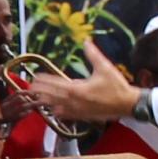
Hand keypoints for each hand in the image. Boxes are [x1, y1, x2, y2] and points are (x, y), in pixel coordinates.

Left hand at [29, 43, 144, 131]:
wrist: (127, 104)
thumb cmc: (117, 86)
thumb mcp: (105, 67)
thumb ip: (93, 54)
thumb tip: (86, 41)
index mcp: (78, 89)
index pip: (56, 84)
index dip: (44, 81)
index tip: (35, 78)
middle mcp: (75, 102)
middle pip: (53, 97)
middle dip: (41, 92)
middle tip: (30, 88)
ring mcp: (79, 111)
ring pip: (57, 107)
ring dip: (47, 103)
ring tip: (36, 99)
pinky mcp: (84, 116)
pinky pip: (67, 116)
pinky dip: (58, 113)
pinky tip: (53, 111)